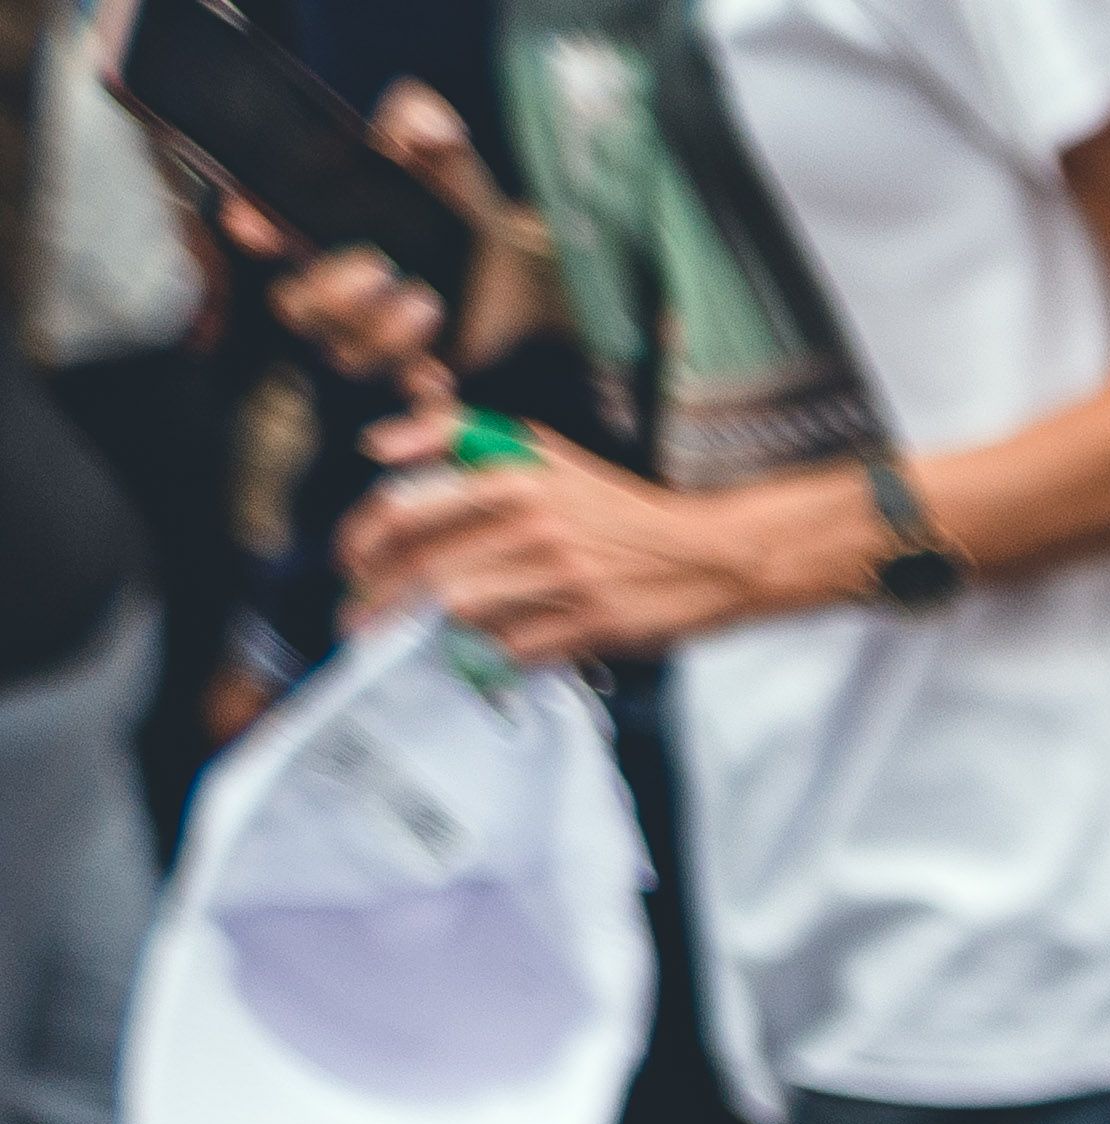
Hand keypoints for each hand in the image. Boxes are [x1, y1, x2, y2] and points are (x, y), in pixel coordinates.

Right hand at [238, 85, 543, 401]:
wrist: (511, 263)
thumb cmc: (456, 201)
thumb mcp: (444, 155)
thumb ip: (423, 122)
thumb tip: (418, 124)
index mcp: (317, 229)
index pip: (259, 230)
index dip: (249, 229)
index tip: (258, 225)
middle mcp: (328, 289)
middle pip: (295, 308)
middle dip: (330, 293)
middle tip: (382, 267)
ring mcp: (365, 335)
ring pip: (344, 355)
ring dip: (382, 334)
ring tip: (427, 301)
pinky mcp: (408, 369)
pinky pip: (399, 394)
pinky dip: (416, 390)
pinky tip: (438, 378)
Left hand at [337, 420, 816, 665]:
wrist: (709, 554)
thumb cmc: (615, 506)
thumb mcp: (540, 450)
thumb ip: (456, 437)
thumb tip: (377, 447)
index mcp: (516, 475)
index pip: (410, 506)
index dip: (364, 538)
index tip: (349, 560)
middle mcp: (536, 524)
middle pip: (426, 571)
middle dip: (378, 600)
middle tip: (356, 616)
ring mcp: (566, 578)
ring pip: (464, 612)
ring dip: (435, 627)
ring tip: (418, 633)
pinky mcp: (591, 624)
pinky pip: (514, 648)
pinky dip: (496, 650)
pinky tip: (499, 642)